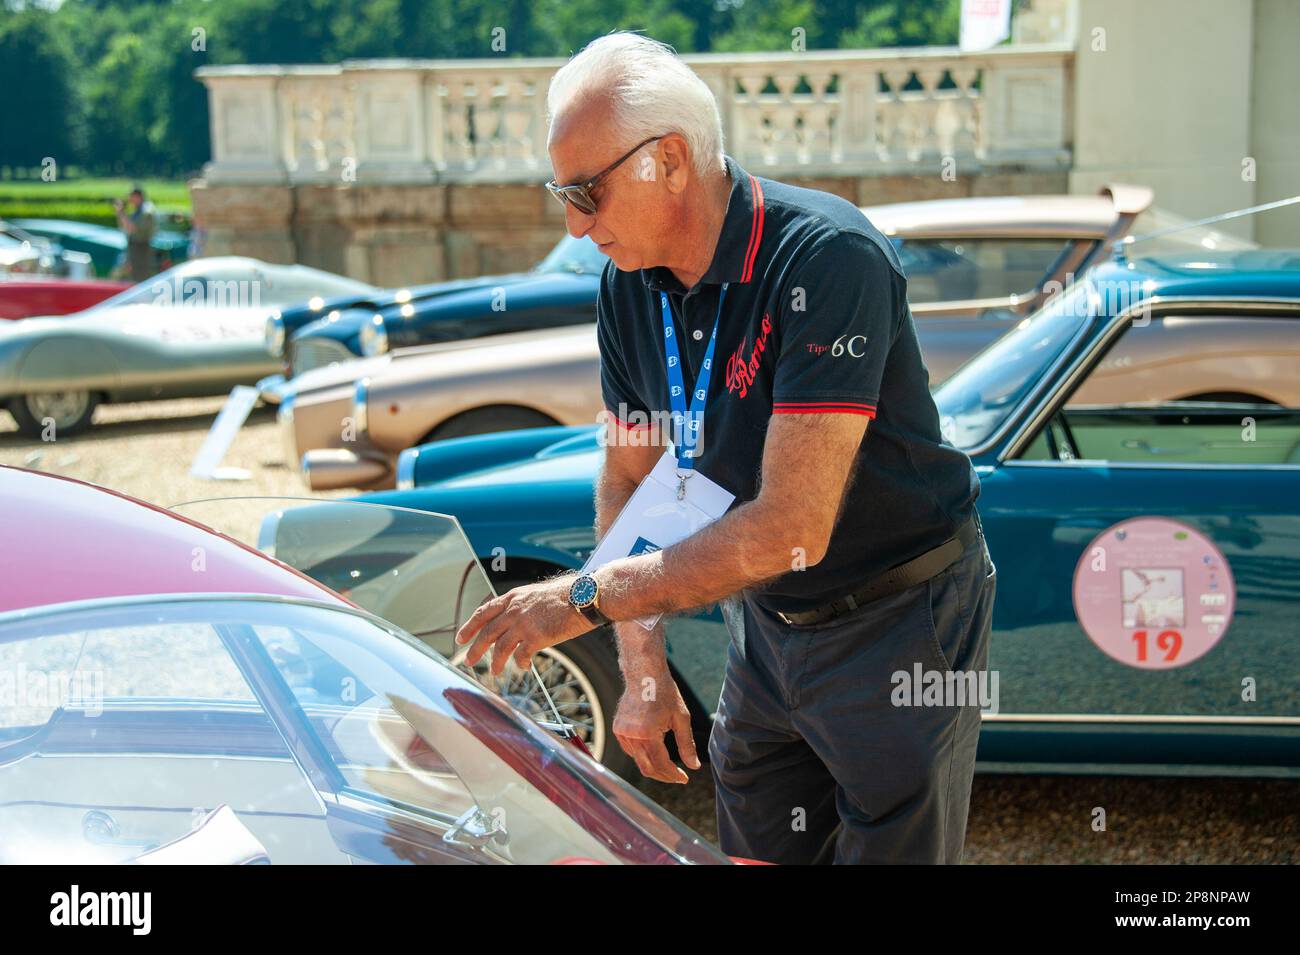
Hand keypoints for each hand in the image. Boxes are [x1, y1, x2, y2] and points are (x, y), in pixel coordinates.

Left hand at [454, 575, 590, 676]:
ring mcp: (523, 624)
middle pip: (486, 633)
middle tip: (468, 661)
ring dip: (495, 662)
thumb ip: (524, 605)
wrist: (585, 596)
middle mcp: (514, 610)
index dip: (470, 626)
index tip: (461, 637)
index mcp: (514, 597)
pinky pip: (521, 656)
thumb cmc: (568, 594)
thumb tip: (517, 618)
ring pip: (500, 648)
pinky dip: (520, 664)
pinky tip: (524, 667)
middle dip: (475, 649)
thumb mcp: (538, 593)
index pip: (483, 612)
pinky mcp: (536, 638)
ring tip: (494, 672)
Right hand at [613, 663, 699, 784]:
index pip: (661, 764)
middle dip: (663, 776)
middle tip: (677, 777)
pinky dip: (642, 755)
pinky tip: (654, 750)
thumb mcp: (681, 718)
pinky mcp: (617, 729)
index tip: (684, 778)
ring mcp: (621, 732)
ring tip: (668, 764)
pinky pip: (630, 750)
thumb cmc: (665, 693)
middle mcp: (631, 735)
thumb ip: (686, 744)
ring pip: (637, 760)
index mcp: (648, 732)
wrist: (644, 674)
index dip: (674, 775)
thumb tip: (694, 766)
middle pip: (646, 768)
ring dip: (653, 765)